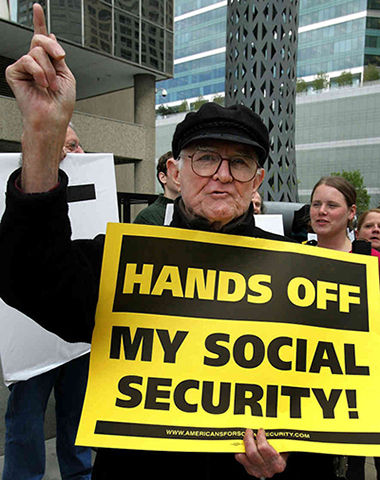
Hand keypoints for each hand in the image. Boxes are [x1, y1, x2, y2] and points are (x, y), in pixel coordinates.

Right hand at [6, 3, 74, 130]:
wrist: (52, 118)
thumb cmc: (60, 104)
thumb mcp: (66, 74)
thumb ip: (57, 55)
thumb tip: (50, 36)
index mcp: (47, 63)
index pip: (42, 39)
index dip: (40, 22)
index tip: (38, 8)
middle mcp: (35, 64)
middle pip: (40, 40)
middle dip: (53, 50)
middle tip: (60, 60)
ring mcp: (24, 68)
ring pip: (36, 51)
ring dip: (49, 69)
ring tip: (50, 85)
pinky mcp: (14, 72)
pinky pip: (27, 60)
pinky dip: (38, 72)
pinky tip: (41, 84)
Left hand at [235, 428, 287, 477]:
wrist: (279, 464)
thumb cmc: (282, 452)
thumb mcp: (283, 446)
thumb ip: (278, 438)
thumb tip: (270, 424)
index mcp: (279, 464)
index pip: (264, 449)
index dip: (260, 437)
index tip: (260, 430)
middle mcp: (268, 470)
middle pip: (252, 453)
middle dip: (249, 439)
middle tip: (249, 430)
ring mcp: (258, 472)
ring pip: (245, 456)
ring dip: (244, 443)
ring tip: (246, 436)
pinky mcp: (250, 471)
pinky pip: (240, 459)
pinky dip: (240, 450)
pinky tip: (244, 445)